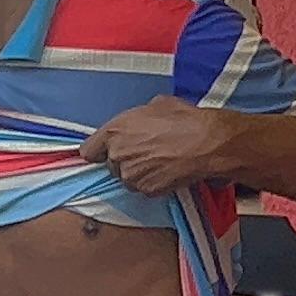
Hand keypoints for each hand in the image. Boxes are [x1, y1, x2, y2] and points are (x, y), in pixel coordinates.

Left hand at [77, 95, 233, 196]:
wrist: (206, 143)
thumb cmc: (184, 120)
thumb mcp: (156, 105)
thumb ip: (137, 118)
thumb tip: (141, 121)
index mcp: (114, 131)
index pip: (89, 150)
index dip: (98, 151)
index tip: (104, 152)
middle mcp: (117, 155)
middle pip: (111, 165)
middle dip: (125, 160)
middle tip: (147, 151)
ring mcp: (131, 175)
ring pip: (128, 178)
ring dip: (139, 173)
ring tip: (160, 160)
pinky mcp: (146, 190)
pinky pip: (144, 188)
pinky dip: (154, 183)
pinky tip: (168, 170)